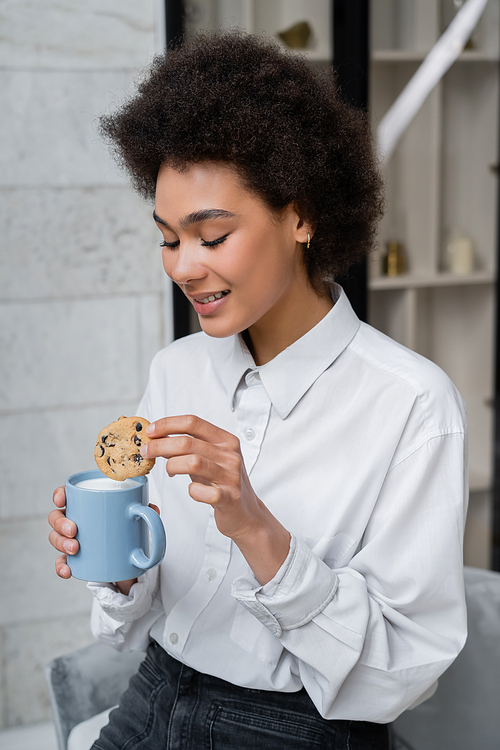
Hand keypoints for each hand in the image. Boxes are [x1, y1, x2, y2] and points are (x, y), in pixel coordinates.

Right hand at [48, 487, 158, 593]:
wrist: (131, 557)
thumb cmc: (128, 528)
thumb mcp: (137, 518)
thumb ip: (146, 512)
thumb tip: (152, 509)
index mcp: (86, 504)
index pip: (66, 495)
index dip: (59, 495)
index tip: (62, 500)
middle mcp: (75, 520)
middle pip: (56, 517)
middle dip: (60, 523)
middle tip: (74, 530)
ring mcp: (73, 540)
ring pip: (56, 538)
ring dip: (61, 543)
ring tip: (76, 548)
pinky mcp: (75, 560)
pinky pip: (62, 563)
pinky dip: (61, 567)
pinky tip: (68, 571)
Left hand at [141, 415, 290, 583]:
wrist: (247, 513)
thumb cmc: (223, 483)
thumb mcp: (210, 458)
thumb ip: (189, 447)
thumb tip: (158, 437)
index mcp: (226, 440)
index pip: (193, 422)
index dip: (168, 424)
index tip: (151, 430)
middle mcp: (230, 455)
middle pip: (187, 442)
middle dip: (159, 445)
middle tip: (146, 452)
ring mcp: (230, 476)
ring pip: (192, 462)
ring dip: (171, 465)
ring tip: (168, 471)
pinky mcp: (228, 498)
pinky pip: (200, 491)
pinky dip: (191, 491)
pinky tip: (192, 491)